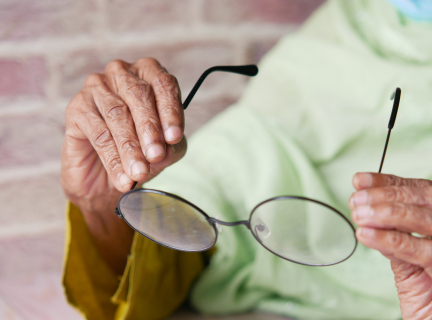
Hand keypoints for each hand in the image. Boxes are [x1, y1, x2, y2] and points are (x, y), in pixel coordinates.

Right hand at [61, 58, 186, 272]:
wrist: (110, 183)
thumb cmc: (144, 161)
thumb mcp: (167, 152)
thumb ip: (174, 143)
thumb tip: (174, 142)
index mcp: (150, 79)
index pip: (164, 84)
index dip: (171, 112)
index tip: (176, 140)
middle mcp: (122, 77)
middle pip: (139, 97)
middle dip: (151, 130)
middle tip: (157, 158)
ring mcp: (97, 90)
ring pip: (117, 114)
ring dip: (131, 146)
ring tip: (140, 173)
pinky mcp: (77, 110)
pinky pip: (97, 131)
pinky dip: (112, 154)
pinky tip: (123, 176)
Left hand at [350, 172, 431, 319]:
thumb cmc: (427, 298)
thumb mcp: (408, 265)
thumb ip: (394, 239)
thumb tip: (366, 212)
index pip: (419, 191)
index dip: (388, 182)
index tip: (360, 181)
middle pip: (424, 198)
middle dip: (385, 195)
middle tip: (356, 200)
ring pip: (424, 218)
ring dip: (386, 213)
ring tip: (359, 215)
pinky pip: (420, 250)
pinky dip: (390, 239)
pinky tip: (367, 235)